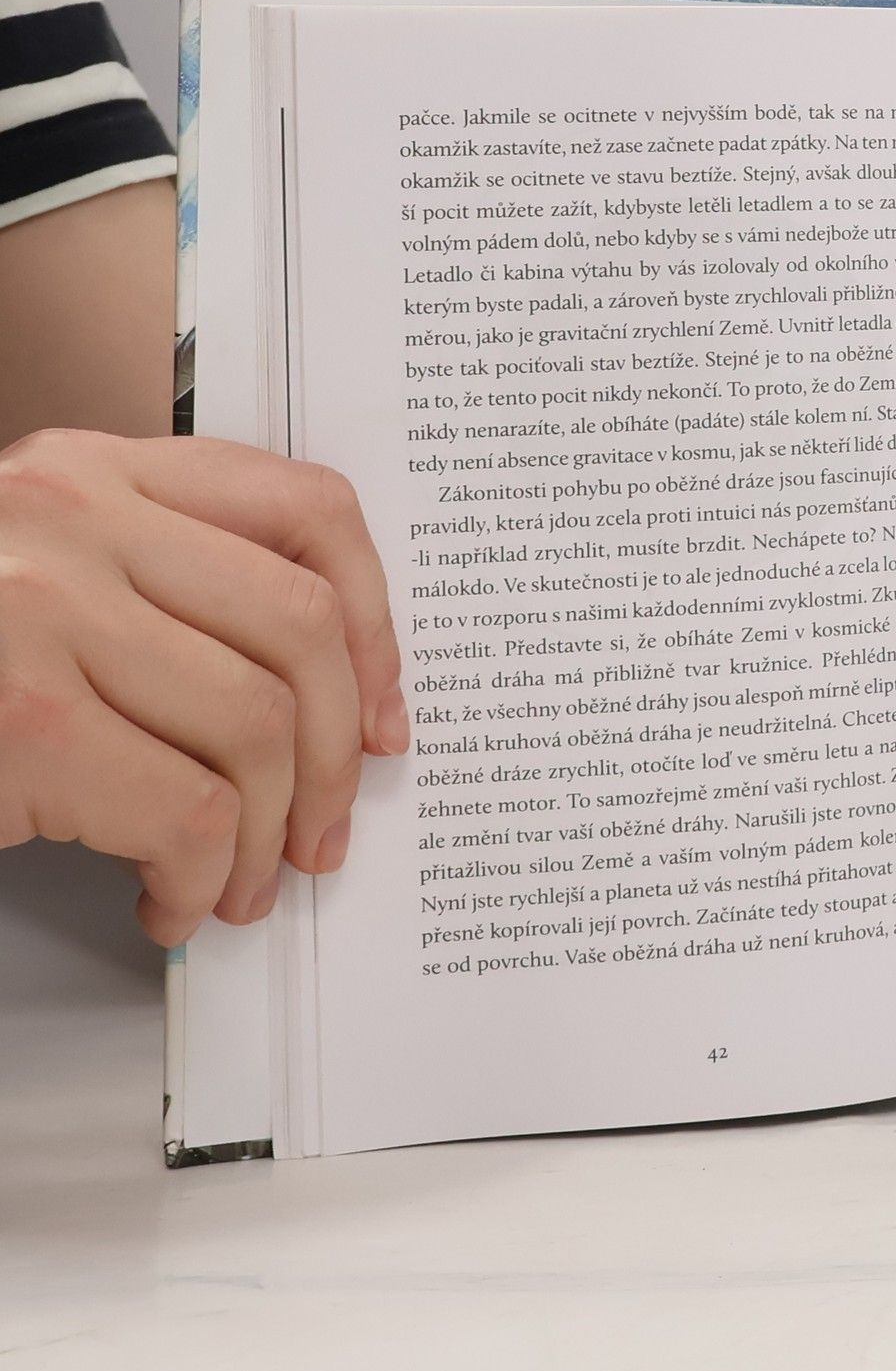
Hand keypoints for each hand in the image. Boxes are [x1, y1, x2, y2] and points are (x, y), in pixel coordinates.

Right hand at [0, 430, 406, 943]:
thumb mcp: (49, 572)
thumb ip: (166, 585)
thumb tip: (332, 696)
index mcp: (97, 470)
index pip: (308, 511)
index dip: (379, 621)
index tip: (385, 710)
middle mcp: (74, 515)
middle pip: (304, 630)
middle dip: (337, 755)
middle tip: (323, 831)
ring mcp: (42, 609)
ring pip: (260, 728)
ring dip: (270, 835)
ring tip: (239, 882)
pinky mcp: (21, 715)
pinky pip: (190, 810)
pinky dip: (200, 876)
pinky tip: (169, 901)